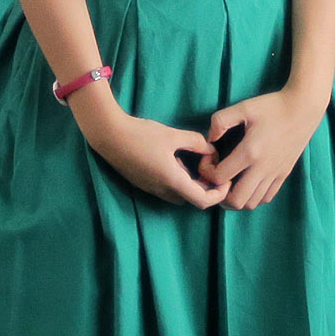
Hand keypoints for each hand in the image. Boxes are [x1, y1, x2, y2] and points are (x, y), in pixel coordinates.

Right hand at [74, 95, 223, 208]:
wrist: (109, 135)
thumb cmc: (141, 135)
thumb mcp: (172, 135)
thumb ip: (196, 143)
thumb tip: (212, 150)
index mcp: (173, 181)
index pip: (203, 201)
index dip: (218, 195)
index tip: (225, 181)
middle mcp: (162, 190)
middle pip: (191, 199)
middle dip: (205, 189)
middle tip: (213, 171)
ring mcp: (151, 188)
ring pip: (178, 195)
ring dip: (190, 185)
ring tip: (195, 164)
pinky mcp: (143, 183)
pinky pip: (166, 189)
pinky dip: (177, 181)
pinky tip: (175, 161)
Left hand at [200, 87, 322, 209]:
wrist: (303, 108)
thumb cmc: (272, 106)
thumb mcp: (243, 107)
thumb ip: (220, 121)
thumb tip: (209, 139)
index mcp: (250, 152)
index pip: (220, 178)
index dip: (207, 173)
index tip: (208, 161)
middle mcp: (263, 168)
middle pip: (236, 201)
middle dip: (220, 194)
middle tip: (217, 179)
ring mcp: (275, 174)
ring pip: (251, 203)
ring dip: (236, 198)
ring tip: (230, 182)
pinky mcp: (284, 174)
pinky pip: (267, 197)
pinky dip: (253, 197)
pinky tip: (247, 182)